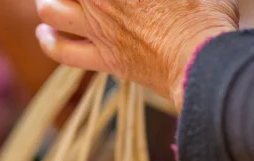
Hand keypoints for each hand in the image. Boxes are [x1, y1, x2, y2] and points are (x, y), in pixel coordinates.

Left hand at [34, 0, 238, 106]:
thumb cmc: (205, 15)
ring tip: (57, 2)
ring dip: (50, 3)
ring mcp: (99, 28)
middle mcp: (101, 0)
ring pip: (50, 9)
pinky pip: (61, 52)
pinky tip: (48, 33)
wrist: (203, 62)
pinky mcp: (105, 59)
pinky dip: (49, 41)